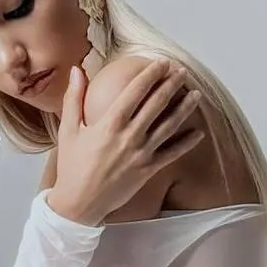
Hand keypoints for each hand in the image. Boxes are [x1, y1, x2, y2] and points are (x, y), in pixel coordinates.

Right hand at [48, 59, 204, 225]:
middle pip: (157, 104)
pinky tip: (198, 133)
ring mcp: (141, 154)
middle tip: (182, 71)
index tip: (162, 63)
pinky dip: (186, 143)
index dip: (152, 74)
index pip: (136, 91)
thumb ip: (74, 97)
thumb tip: (77, 70)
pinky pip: (172, 154)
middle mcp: (129, 136)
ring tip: (196, 94)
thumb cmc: (72, 166)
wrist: (79, 203)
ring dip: (185, 108)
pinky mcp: (148, 170)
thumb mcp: (68, 130)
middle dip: (172, 84)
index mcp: (110, 123)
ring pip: (169, 126)